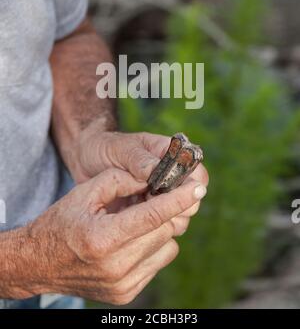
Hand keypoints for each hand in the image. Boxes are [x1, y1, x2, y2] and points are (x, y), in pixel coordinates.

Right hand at [29, 169, 205, 304]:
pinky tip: (133, 239)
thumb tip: (151, 177)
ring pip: (167, 247)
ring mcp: (123, 285)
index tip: (197, 188)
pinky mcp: (126, 294)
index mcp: (103, 239)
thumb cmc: (61, 223)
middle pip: (164, 231)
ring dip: (161, 229)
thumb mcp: (85, 192)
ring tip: (138, 220)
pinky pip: (157, 263)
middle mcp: (116, 267)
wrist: (39, 263)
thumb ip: (119, 179)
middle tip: (158, 197)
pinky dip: (154, 246)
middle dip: (167, 210)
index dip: (178, 199)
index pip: (152, 216)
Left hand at [71, 124, 208, 235]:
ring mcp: (160, 197)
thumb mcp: (119, 148)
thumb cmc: (104, 148)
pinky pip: (160, 228)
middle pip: (192, 201)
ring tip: (136, 213)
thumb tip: (155, 170)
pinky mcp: (147, 213)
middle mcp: (171, 178)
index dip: (190, 186)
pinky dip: (150, 230)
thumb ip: (138, 159)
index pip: (197, 173)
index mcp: (171, 156)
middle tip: (147, 203)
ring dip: (164, 221)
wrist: (84, 161)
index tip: (168, 192)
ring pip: (179, 218)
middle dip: (176, 208)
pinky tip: (131, 225)